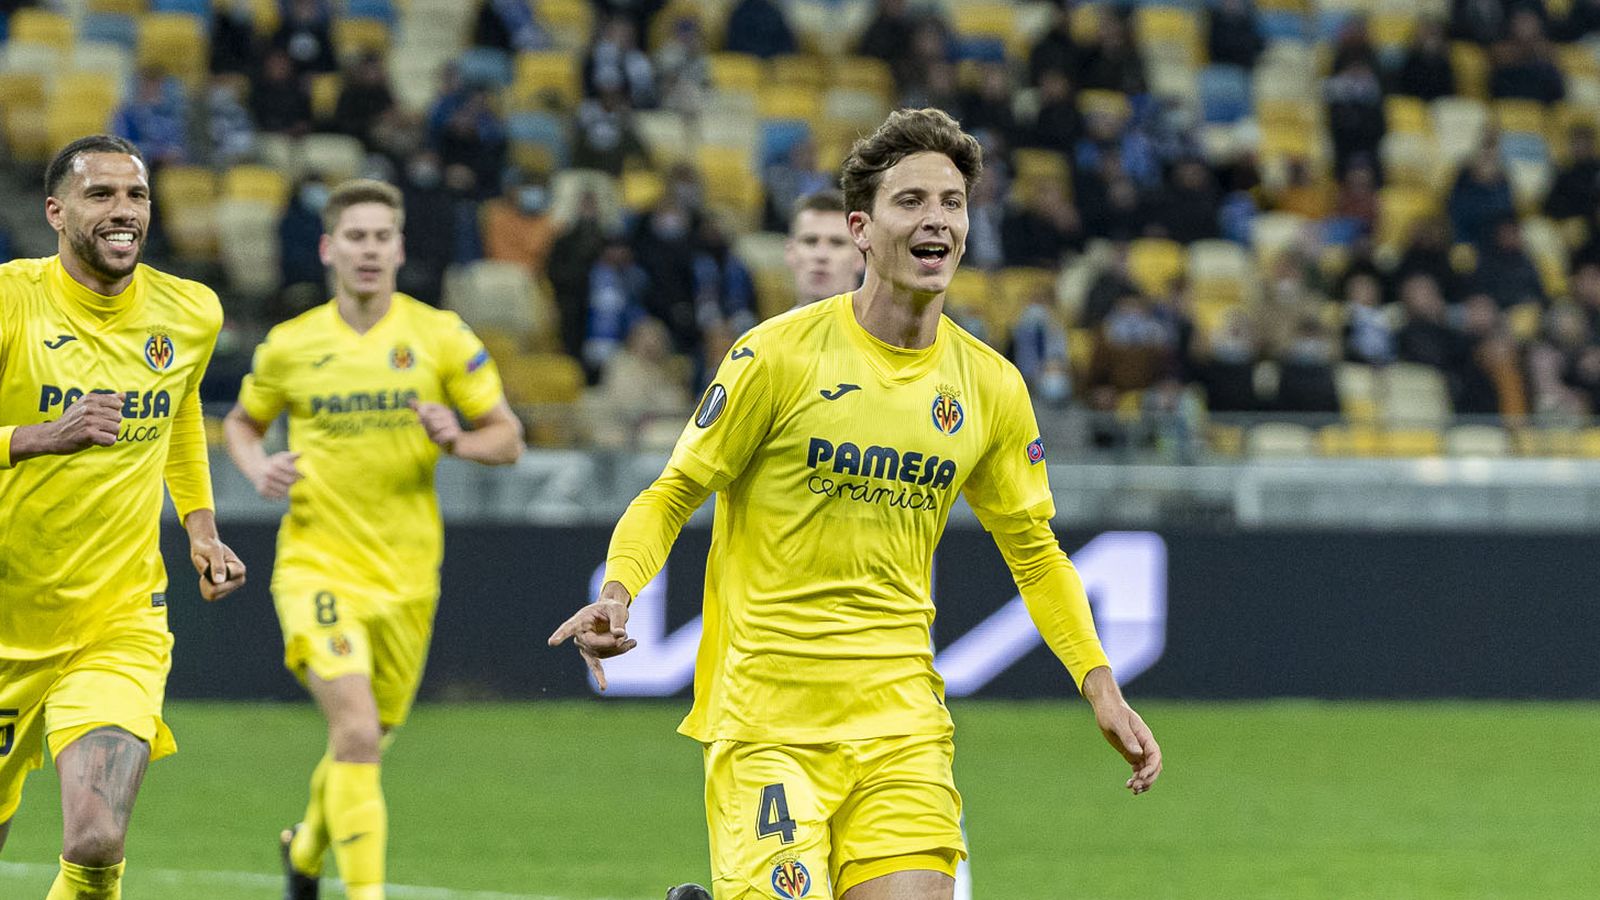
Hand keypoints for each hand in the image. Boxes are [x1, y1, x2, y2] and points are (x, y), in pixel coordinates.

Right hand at [47, 392, 122, 451]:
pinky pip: (111, 440)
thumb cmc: (72, 421)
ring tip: (95, 434)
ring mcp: (89, 420)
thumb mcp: (85, 405)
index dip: (112, 413)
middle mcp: (90, 408)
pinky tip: (95, 441)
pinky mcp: (88, 434)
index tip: (100, 418)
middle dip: (111, 425)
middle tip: (96, 428)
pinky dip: (106, 443)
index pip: (118, 404)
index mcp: (91, 399)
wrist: (52, 436)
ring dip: (108, 435)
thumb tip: (124, 395)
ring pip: (117, 429)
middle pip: (119, 417)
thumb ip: (106, 400)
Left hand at [188, 532, 246, 601]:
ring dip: (204, 582)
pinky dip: (203, 585)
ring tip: (206, 570)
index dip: (207, 571)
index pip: (219, 583)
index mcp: (239, 570)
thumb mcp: (212, 552)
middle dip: (205, 577)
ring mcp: (231, 586)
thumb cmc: (209, 546)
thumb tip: (219, 581)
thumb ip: (217, 566)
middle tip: (206, 563)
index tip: (210, 558)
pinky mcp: (223, 591)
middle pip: (214, 591)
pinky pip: (208, 596)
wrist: (205, 546)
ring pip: (211, 595)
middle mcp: (238, 580)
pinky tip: (207, 576)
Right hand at [251, 451, 301, 498]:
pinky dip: (281, 494)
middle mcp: (269, 473)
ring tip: (286, 484)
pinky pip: (278, 496)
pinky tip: (279, 488)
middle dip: (294, 481)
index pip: (293, 471)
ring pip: (285, 490)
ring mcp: (265, 482)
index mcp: (275, 464)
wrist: (256, 469)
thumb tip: (302, 453)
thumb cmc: (274, 463)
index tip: (304, 476)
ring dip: (288, 488)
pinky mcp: (262, 491)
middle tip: (294, 480)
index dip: (300, 474)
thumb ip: (292, 455)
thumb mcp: (282, 457)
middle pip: (291, 481)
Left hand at [409, 399, 462, 452]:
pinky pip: (439, 436)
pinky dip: (438, 440)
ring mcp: (452, 423)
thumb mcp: (430, 419)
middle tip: (432, 432)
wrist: (458, 443)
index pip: (425, 406)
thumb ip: (420, 409)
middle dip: (427, 428)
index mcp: (442, 408)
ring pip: (434, 428)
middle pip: (428, 418)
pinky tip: (441, 440)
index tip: (422, 420)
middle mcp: (448, 413)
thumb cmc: (441, 430)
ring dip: (432, 435)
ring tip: (437, 436)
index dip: (421, 414)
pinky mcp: (454, 433)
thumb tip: (410, 401)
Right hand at [547, 597, 636, 690]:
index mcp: (580, 620)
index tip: (552, 642)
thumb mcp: (617, 609)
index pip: (569, 627)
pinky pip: (599, 666)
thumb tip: (620, 635)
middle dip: (610, 642)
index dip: (561, 635)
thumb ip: (618, 620)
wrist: (611, 614)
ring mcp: (585, 648)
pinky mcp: (593, 656)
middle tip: (624, 633)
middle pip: (592, 644)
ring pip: (601, 654)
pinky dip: (620, 654)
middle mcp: (579, 636)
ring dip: (619, 648)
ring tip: (632, 640)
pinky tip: (624, 656)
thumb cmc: (611, 608)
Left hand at [1082, 667, 1161, 794]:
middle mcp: (1145, 744)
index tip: (1141, 777)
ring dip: (1143, 781)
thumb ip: (1128, 738)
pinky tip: (1129, 785)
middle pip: (1154, 766)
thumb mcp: (1118, 723)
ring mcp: (1139, 749)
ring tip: (1132, 790)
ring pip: (1147, 770)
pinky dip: (1136, 778)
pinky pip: (1139, 769)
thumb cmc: (1112, 712)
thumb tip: (1138, 753)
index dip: (1151, 769)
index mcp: (1145, 736)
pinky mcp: (1131, 753)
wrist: (1106, 706)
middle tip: (1135, 788)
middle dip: (1148, 779)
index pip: (1155, 755)